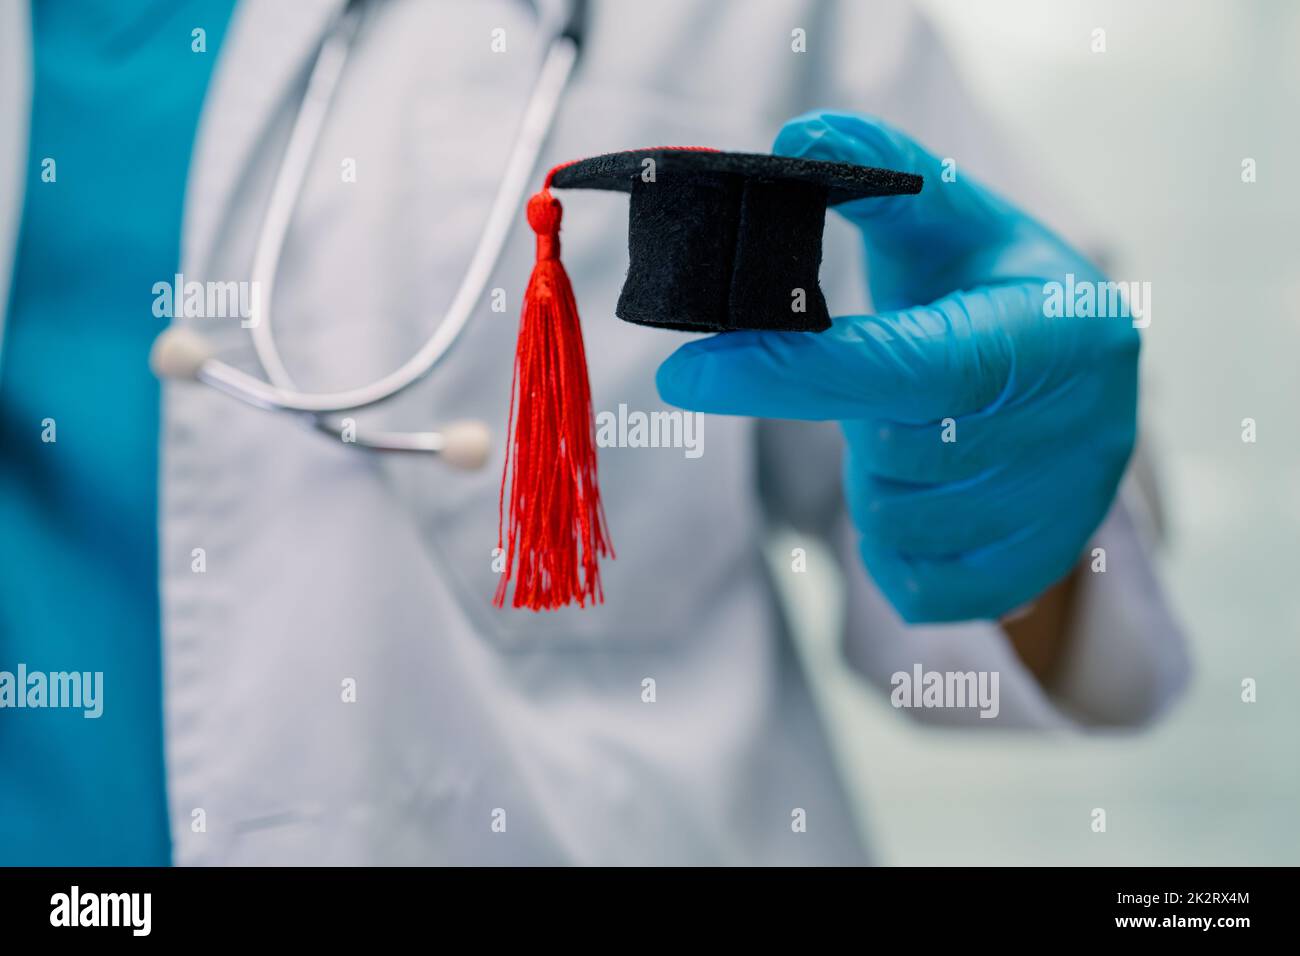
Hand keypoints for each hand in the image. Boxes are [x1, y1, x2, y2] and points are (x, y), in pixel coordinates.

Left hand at [656, 112, 1138, 622]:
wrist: (1082, 383)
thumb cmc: (995, 292)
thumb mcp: (956, 222)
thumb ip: (880, 177)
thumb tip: (794, 142)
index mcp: (1059, 331)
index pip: (902, 366)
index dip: (786, 371)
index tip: (684, 371)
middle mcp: (1082, 430)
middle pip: (892, 454)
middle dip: (861, 422)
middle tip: (887, 381)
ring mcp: (1066, 513)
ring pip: (895, 522)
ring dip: (880, 480)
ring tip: (922, 428)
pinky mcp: (1038, 570)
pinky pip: (913, 583)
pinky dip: (895, 543)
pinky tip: (929, 491)